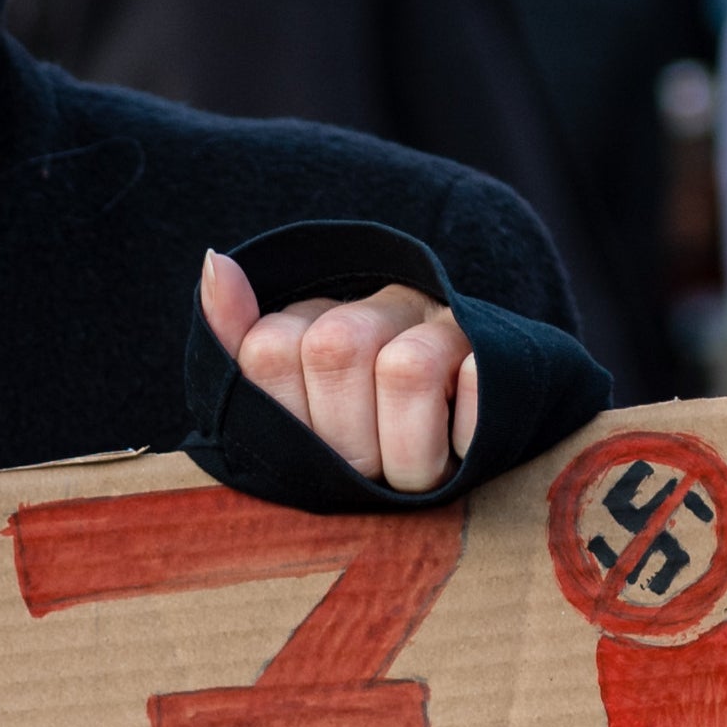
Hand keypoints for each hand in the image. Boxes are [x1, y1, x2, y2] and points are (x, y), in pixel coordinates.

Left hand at [201, 249, 477, 494]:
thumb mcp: (294, 409)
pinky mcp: (508, 352)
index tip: (319, 444)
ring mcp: (450, 327)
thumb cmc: (363, 450)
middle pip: (336, 348)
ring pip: (405, 367)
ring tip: (409, 460)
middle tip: (369, 463)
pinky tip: (458, 445)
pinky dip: (465, 429)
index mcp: (319, 323)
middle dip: (347, 437)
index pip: (268, 347)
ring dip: (407, 443)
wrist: (471, 446)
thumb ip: (240, 343)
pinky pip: (477, 381)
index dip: (291, 415)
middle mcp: (387, 307)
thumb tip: (218, 262)